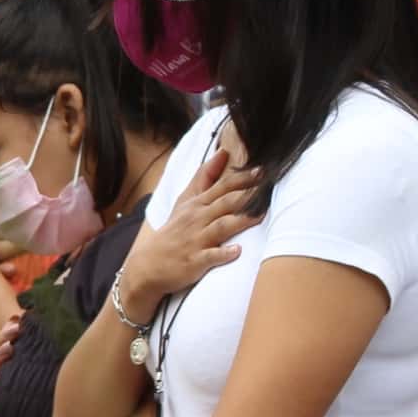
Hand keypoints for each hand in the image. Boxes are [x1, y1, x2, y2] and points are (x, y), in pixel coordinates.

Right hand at [120, 147, 258, 312]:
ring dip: (240, 221)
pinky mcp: (195, 261)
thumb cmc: (174, 230)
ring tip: (260, 216)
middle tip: (268, 188)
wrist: (150, 264)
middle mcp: (197, 219)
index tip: (262, 170)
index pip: (222, 187)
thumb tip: (223, 152)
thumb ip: (204, 177)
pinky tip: (238, 250)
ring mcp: (196, 240)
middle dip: (246, 195)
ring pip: (221, 227)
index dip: (242, 178)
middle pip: (224, 203)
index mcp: (197, 204)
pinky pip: (210, 256)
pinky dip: (223, 254)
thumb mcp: (185, 201)